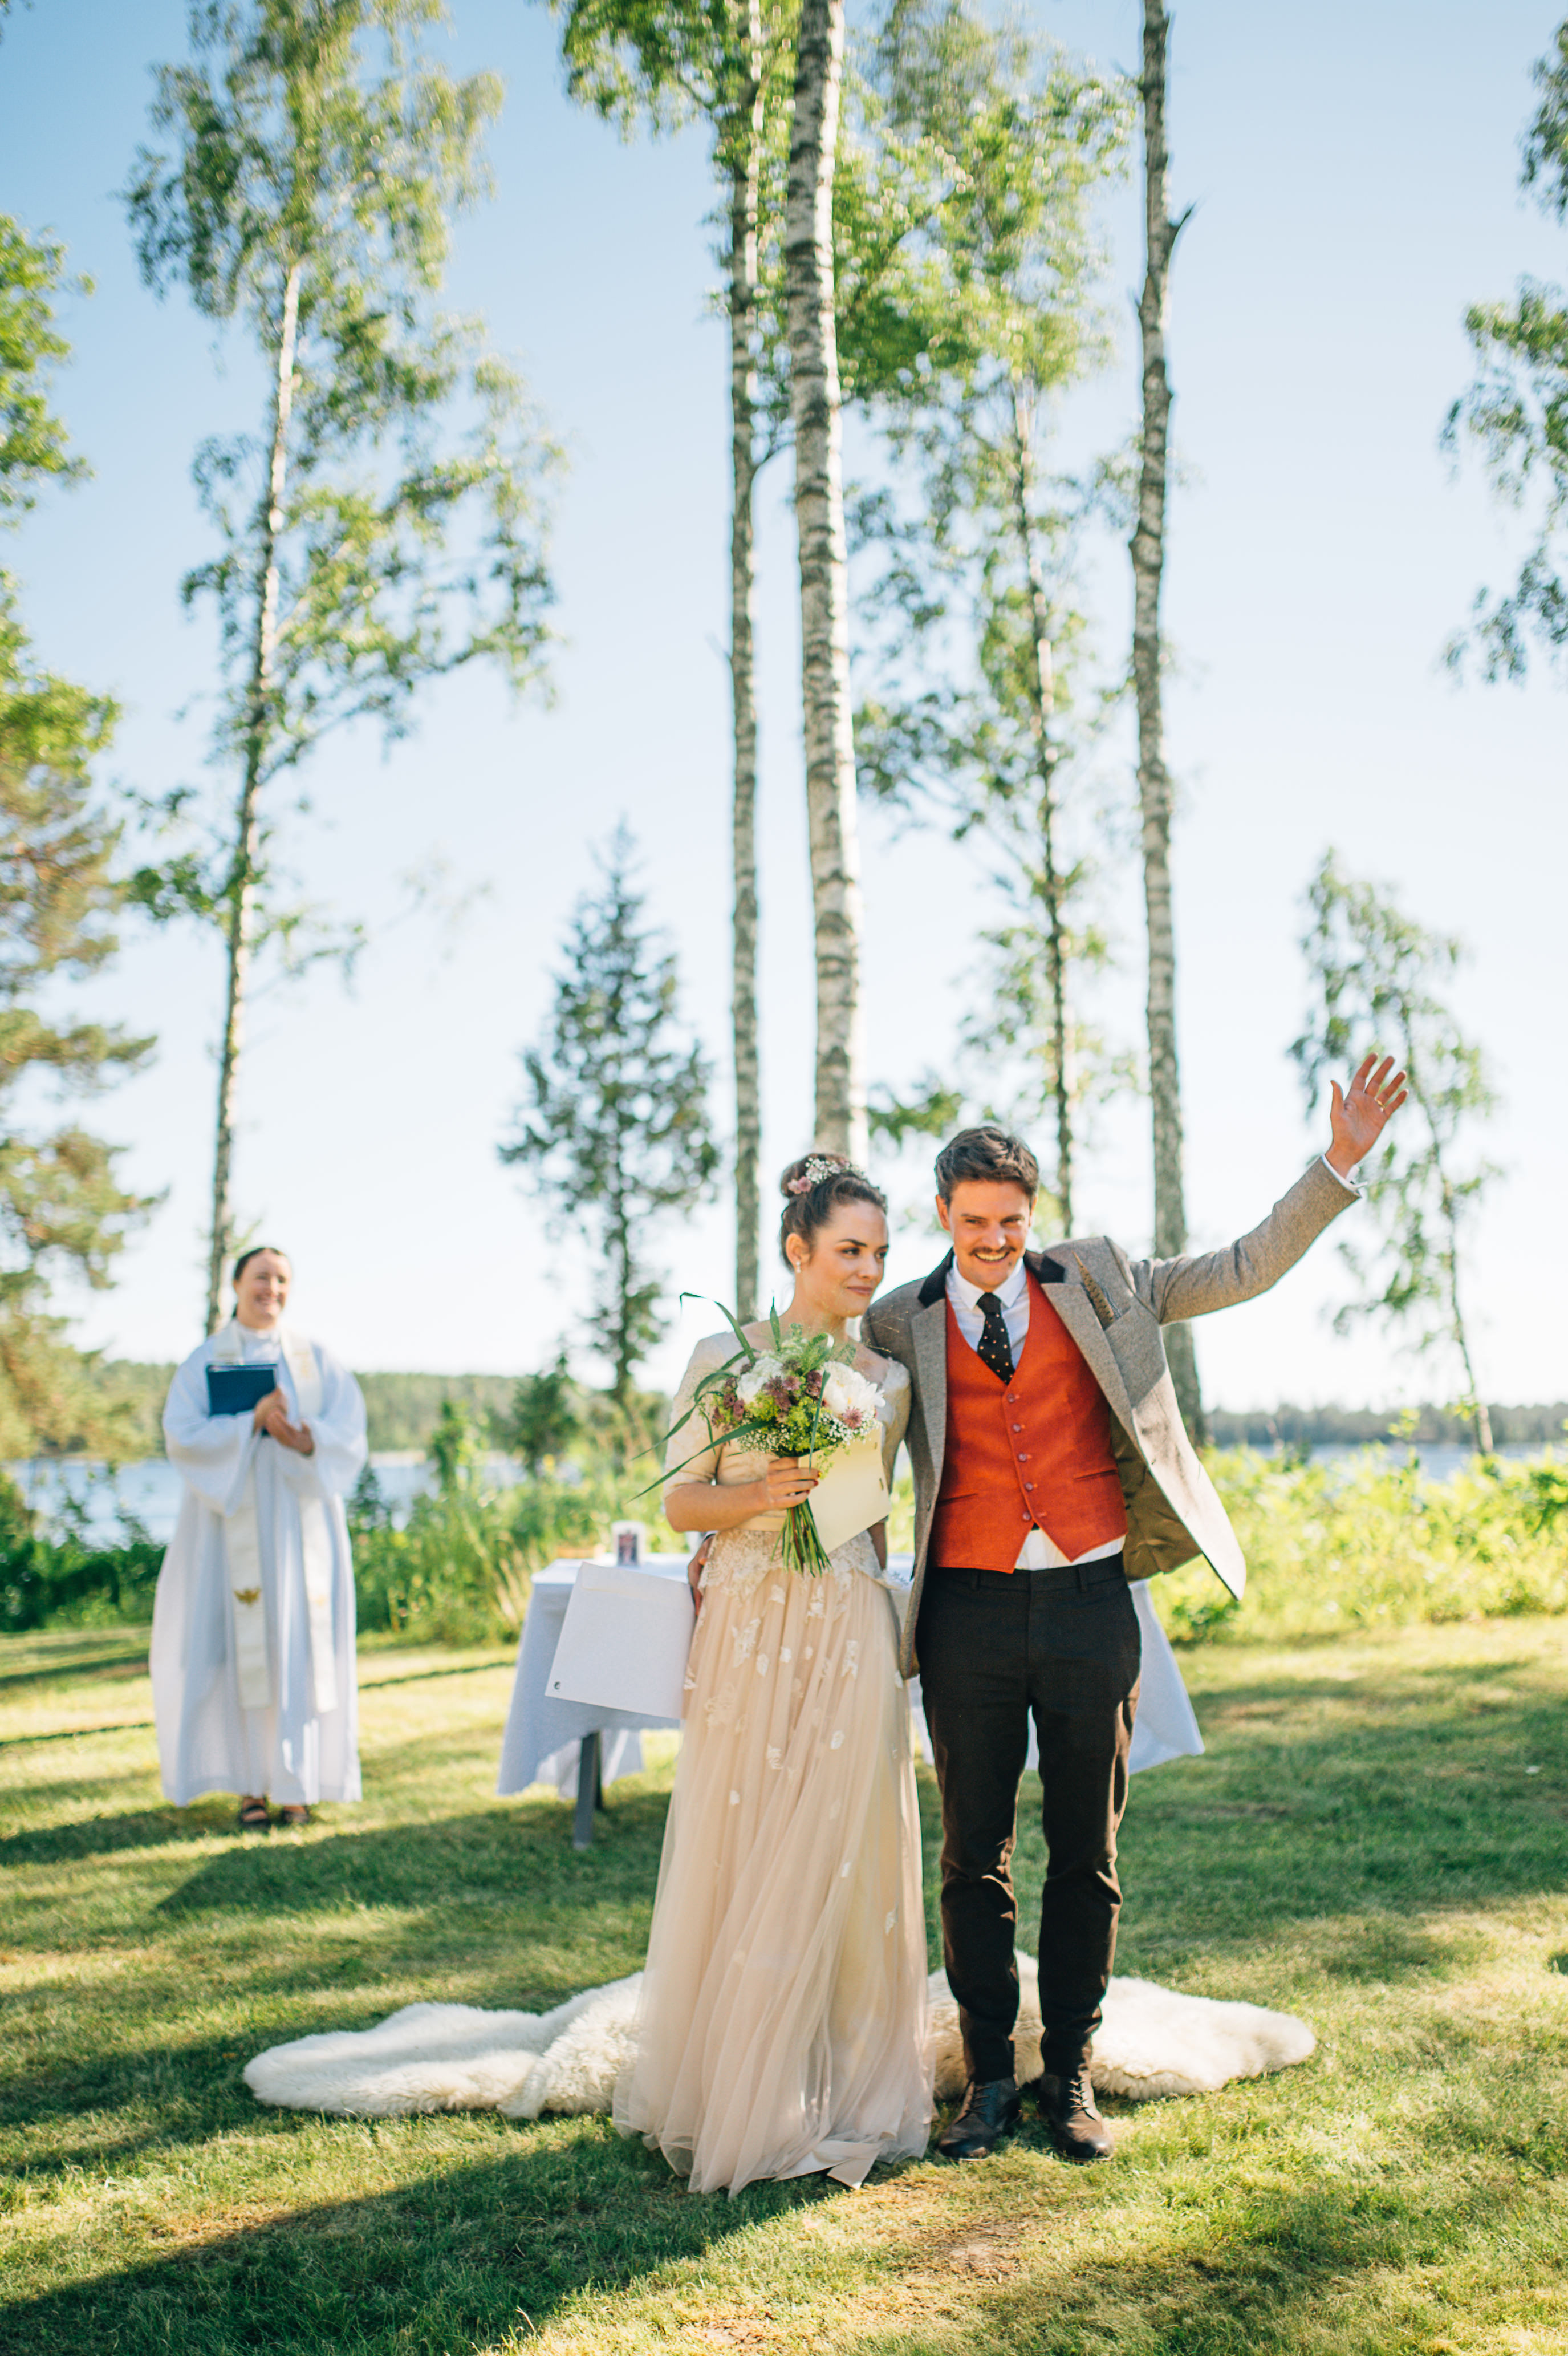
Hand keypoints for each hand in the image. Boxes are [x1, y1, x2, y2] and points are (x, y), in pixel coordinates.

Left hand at [255, 1389, 314, 1454]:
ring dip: (272, 1425)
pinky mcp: (283, 1444)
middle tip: (271, 1414)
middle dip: (274, 1421)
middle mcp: (290, 1440)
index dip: (281, 1419)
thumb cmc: (307, 1437)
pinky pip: (276, 1437)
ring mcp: (285, 1443)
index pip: (287, 1426)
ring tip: (268, 1418)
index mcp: (296, 1435)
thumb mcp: (309, 1431)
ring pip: (276, 1433)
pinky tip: (268, 1425)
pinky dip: (272, 1431)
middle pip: (280, 1429)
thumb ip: (305, 1426)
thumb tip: (302, 1421)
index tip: (277, 1412)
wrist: (306, 1449)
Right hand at [687, 1531, 714, 1616]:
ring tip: (702, 1613)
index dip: (698, 1596)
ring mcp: (695, 1575)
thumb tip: (702, 1561)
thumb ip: (706, 1552)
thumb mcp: (710, 1545)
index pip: (695, 1584)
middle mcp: (692, 1572)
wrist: (711, 1540)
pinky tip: (706, 1604)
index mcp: (692, 1567)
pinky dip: (702, 1595)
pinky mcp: (700, 1577)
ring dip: (699, 1600)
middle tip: (700, 1615)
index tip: (700, 1608)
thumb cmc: (713, 1543)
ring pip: (696, 1590)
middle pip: (694, 1589)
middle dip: (697, 1602)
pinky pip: (700, 1587)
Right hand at [756, 1456, 819, 1511]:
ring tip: (815, 1483)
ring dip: (808, 1484)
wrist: (764, 1496)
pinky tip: (807, 1493)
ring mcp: (774, 1490)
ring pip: (796, 1486)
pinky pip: (794, 1499)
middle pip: (796, 1473)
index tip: (815, 1465)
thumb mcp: (780, 1470)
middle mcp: (772, 1477)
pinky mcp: (777, 1502)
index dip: (805, 1463)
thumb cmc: (778, 1481)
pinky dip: (803, 1496)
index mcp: (773, 1466)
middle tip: (818, 1474)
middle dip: (810, 1474)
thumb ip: (793, 1467)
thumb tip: (812, 1466)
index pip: (792, 1461)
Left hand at [1326, 1052, 1407, 1176]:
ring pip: (1386, 1093)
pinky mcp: (1381, 1119)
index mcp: (1353, 1097)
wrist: (1348, 1150)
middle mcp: (1364, 1101)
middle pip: (1376, 1081)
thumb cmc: (1339, 1133)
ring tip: (1403, 1072)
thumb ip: (1337, 1097)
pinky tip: (1405, 1092)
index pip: (1361, 1077)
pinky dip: (1399, 1100)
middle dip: (1383, 1070)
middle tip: (1392, 1058)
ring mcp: (1373, 1110)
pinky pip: (1392, 1107)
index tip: (1374, 1055)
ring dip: (1394, 1083)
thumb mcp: (1336, 1114)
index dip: (1367, 1066)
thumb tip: (1332, 1080)